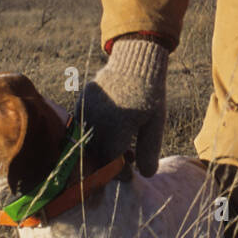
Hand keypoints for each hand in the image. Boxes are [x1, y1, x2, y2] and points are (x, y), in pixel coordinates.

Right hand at [78, 37, 168, 174]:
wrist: (136, 62)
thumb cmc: (150, 95)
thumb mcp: (155, 124)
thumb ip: (150, 150)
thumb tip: (146, 175)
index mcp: (117, 126)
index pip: (112, 162)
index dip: (121, 172)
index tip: (131, 173)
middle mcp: (98, 119)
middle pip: (98, 154)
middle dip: (111, 163)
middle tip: (128, 157)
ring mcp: (87, 109)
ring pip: (87, 142)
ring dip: (101, 149)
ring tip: (121, 143)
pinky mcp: (82, 101)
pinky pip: (82, 126)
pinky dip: (93, 133)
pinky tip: (110, 130)